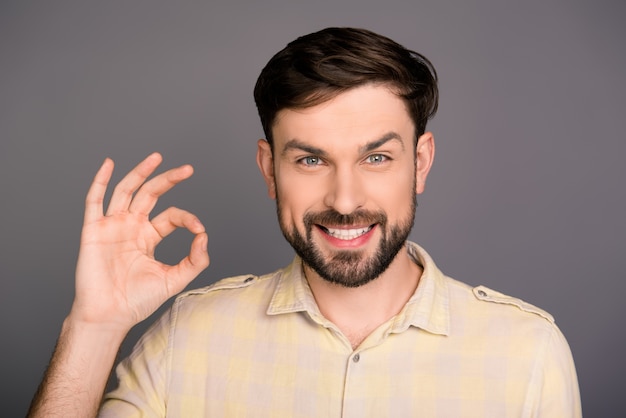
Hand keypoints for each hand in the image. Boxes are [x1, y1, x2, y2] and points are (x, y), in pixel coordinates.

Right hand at [70, 153, 209, 331]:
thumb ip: (195, 260)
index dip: (187, 218)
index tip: (199, 230)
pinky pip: (94, 201)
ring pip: (126, 191)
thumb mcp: (174, 279)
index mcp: (148, 237)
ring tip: (157, 157)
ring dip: (141, 172)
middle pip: (150, 194)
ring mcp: (112, 226)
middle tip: (188, 169)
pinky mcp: (94, 230)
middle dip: (168, 180)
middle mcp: (131, 227)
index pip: (171, 216)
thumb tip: (205, 236)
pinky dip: (100, 181)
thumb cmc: (137, 301)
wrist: (110, 316)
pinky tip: (109, 164)